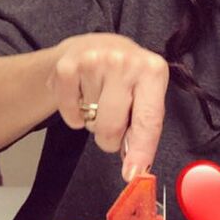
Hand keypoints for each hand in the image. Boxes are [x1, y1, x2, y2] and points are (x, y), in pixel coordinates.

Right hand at [46, 33, 168, 180]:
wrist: (94, 46)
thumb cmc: (126, 76)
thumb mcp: (146, 92)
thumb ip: (144, 127)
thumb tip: (135, 168)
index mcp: (152, 70)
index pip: (148, 119)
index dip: (141, 150)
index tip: (134, 174)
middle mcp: (125, 62)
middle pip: (112, 127)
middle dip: (110, 138)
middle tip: (112, 122)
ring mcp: (94, 61)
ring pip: (90, 121)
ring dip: (92, 119)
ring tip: (98, 97)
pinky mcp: (67, 66)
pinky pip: (69, 114)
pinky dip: (73, 115)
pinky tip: (81, 95)